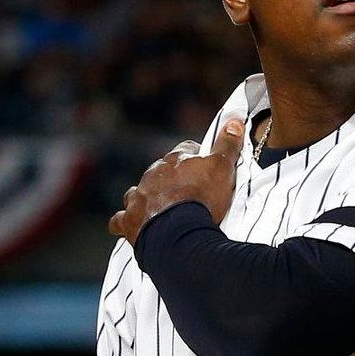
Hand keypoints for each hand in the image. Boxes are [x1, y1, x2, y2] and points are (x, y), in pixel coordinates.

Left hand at [108, 118, 244, 245]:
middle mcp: (152, 175)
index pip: (185, 149)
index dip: (196, 156)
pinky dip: (125, 222)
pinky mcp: (129, 221)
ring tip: (160, 210)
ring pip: (137, 192)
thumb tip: (235, 120)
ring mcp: (138, 198)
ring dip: (146, 198)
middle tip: (187, 193)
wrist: (180, 234)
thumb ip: (227, 144)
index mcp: (174, 160)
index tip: (205, 166)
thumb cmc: (202, 200)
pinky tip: (133, 226)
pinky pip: (120, 220)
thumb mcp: (222, 168)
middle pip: (160, 170)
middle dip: (171, 179)